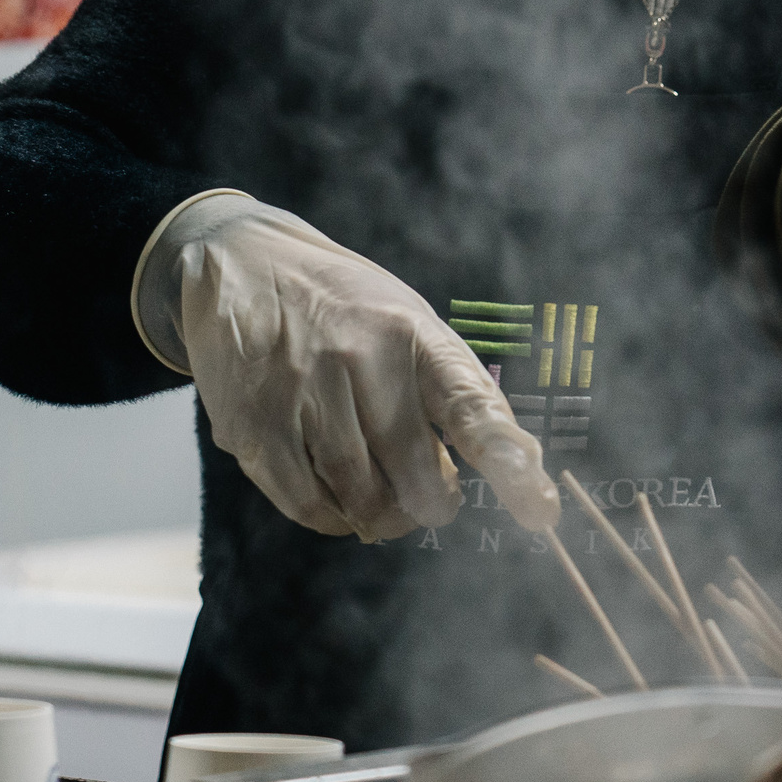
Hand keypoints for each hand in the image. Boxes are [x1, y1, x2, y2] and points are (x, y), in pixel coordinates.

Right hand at [160, 195, 560, 540]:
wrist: (240, 264)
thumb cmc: (342, 306)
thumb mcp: (406, 319)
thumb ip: (450, 388)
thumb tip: (514, 467)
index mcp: (412, 332)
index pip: (471, 405)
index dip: (509, 464)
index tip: (540, 509)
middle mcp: (360, 357)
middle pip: (413, 471)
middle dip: (429, 504)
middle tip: (431, 503)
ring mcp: (303, 390)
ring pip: (359, 494)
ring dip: (379, 516)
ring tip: (384, 505)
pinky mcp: (255, 423)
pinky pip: (306, 501)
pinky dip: (331, 517)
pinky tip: (338, 500)